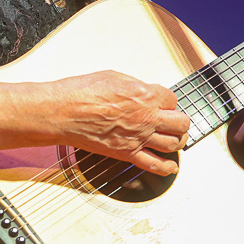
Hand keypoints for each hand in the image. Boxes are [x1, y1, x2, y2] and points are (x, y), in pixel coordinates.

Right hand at [46, 70, 189, 175]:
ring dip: (177, 141)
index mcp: (144, 95)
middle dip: (180, 121)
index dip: (169, 100)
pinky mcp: (126, 153)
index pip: (172, 99)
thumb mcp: (113, 76)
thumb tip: (143, 90)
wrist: (63, 112)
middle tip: (175, 121)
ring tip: (174, 139)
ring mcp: (138, 138)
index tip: (164, 102)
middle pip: (181, 123)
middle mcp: (146, 117)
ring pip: (173, 144)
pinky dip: (167, 167)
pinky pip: (154, 165)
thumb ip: (135, 85)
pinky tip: (170, 165)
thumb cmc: (81, 92)